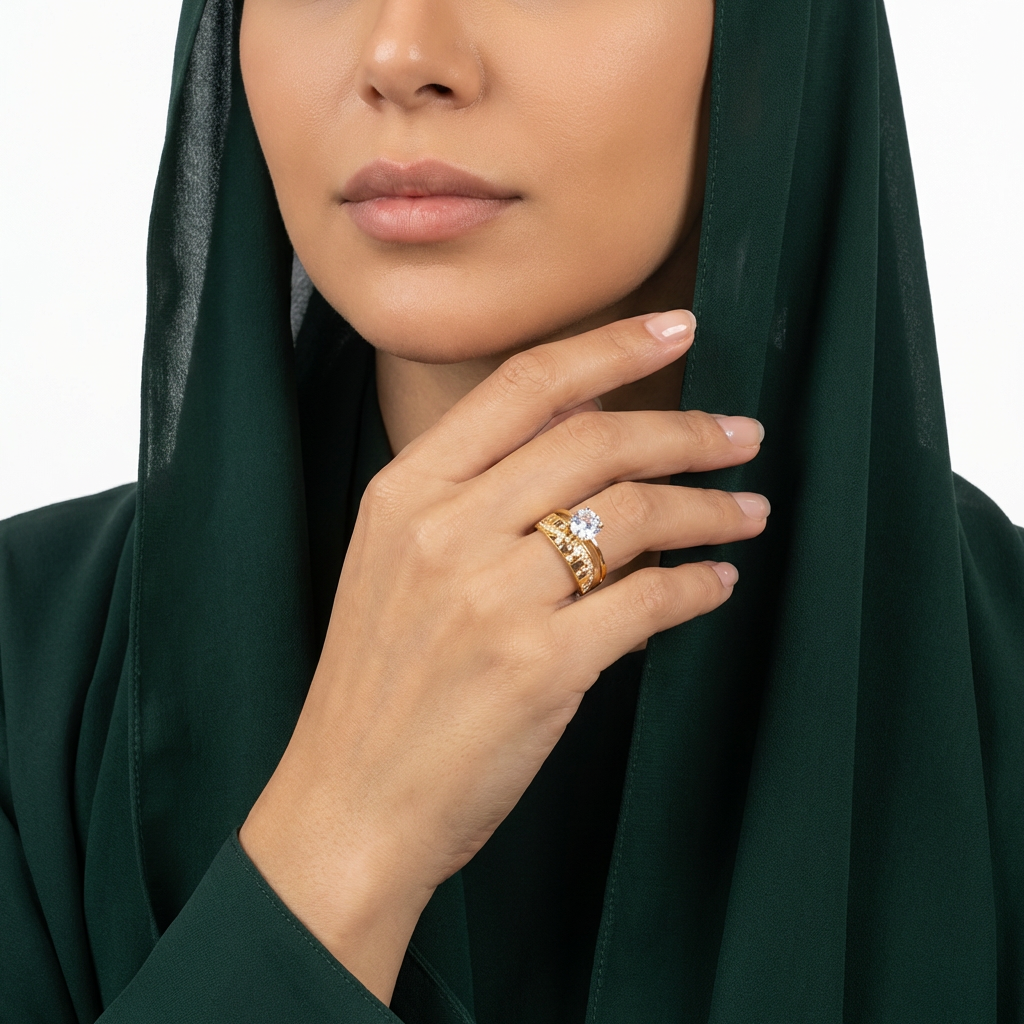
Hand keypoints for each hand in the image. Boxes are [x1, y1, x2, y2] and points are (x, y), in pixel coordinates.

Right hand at [239, 311, 767, 1000]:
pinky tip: (717, 585)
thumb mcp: (395, 565)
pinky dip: (696, 585)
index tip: (676, 328)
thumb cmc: (377, 687)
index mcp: (405, 493)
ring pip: (633, 513)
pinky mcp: (539, 666)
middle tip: (743, 434)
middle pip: (595, 440)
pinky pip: (646, 599)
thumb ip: (471, 499)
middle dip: (687, 429)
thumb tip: (584, 442)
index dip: (611, 347)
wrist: (349, 802)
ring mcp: (491, 597)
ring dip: (708, 507)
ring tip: (748, 512)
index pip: (524, 385)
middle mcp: (445, 530)